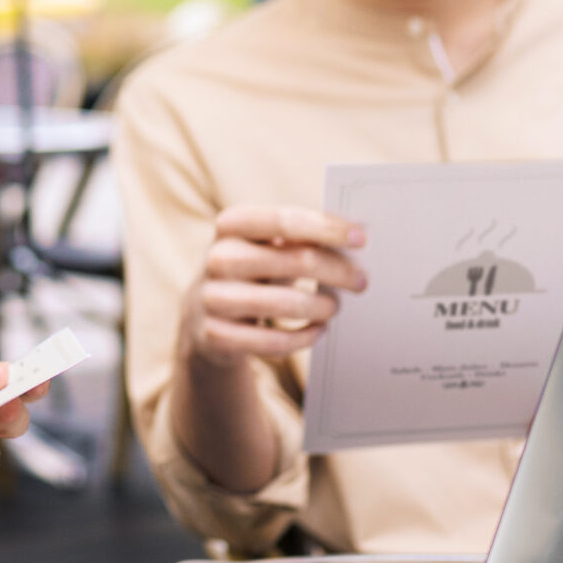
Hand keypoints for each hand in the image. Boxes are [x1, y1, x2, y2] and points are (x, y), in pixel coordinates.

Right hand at [178, 206, 366, 370]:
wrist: (202, 312)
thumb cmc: (250, 270)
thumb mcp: (265, 246)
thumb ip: (300, 237)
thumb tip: (356, 234)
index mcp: (231, 224)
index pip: (286, 221)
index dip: (327, 228)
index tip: (361, 238)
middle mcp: (217, 258)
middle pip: (295, 261)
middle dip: (337, 271)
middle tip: (361, 281)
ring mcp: (212, 299)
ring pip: (286, 304)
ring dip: (322, 307)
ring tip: (334, 307)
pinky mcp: (215, 336)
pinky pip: (273, 342)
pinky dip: (304, 338)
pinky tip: (317, 330)